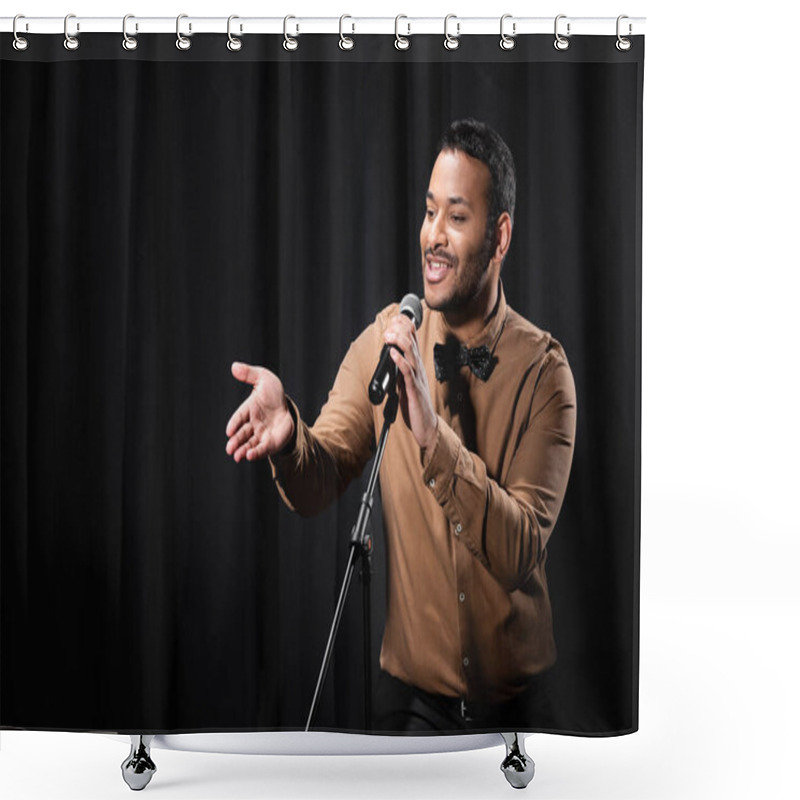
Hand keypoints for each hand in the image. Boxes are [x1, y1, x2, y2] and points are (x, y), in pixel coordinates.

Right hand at [225, 362, 294, 461]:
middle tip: (229, 449)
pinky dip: (256, 452)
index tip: (229, 431)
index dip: (234, 424)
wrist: (288, 407)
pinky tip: (250, 456)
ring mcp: (260, 434)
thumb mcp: (264, 378)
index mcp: (248, 409)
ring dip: (243, 450)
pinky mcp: (270, 442)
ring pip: (250, 443)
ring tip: (238, 456)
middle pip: (242, 434)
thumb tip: (234, 366)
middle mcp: (252, 423)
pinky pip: (262, 448)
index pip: (239, 417)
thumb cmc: (273, 393)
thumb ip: (249, 374)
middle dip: (236, 442)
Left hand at [383, 315, 437, 451]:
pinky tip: (393, 354)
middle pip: (412, 342)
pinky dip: (400, 362)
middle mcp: (418, 368)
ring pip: (411, 354)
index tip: (395, 318)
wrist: (426, 425)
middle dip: (401, 330)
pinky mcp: (415, 389)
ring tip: (389, 335)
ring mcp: (417, 378)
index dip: (405, 326)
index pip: (413, 339)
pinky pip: (408, 372)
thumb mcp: (405, 381)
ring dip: (399, 342)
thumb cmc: (415, 404)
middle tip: (389, 327)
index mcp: (416, 365)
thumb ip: (400, 368)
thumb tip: (390, 354)